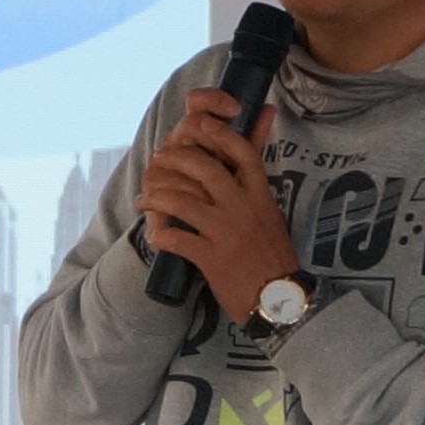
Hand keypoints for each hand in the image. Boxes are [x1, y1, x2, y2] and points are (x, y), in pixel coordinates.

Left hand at [138, 88, 298, 311]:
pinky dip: (161, 233)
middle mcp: (242, 209)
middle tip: (158, 160)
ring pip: (183, 201)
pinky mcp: (211, 258)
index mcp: (259, 196)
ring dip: (156, 197)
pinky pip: (176, 238)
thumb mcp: (270, 213)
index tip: (199, 125)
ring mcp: (226, 232)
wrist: (279, 299)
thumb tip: (264, 144)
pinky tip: (155, 233)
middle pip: (205, 169)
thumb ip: (257, 183)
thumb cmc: (273, 255)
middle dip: (176, 159)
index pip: (242, 152)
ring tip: (144, 199)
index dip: (219, 134)